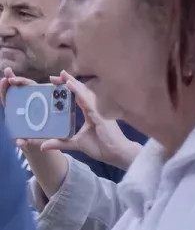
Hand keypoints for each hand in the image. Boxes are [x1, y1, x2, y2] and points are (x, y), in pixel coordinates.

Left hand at [2, 69, 140, 169]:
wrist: (117, 154)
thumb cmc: (103, 147)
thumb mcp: (77, 144)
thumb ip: (61, 142)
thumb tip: (43, 146)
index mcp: (91, 114)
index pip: (78, 98)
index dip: (69, 89)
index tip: (58, 82)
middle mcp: (94, 109)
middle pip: (80, 92)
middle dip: (68, 83)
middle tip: (54, 76)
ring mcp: (97, 110)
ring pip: (83, 93)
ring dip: (72, 83)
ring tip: (61, 75)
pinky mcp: (98, 114)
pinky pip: (86, 100)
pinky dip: (78, 92)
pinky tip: (70, 84)